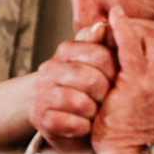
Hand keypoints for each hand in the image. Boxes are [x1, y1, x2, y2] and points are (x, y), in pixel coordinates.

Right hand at [30, 21, 116, 151]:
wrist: (68, 120)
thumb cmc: (90, 90)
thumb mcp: (100, 66)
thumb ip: (103, 46)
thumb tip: (103, 26)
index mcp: (66, 51)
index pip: (100, 54)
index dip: (115, 72)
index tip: (116, 81)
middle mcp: (49, 68)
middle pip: (91, 79)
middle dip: (104, 95)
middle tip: (105, 101)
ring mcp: (40, 93)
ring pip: (78, 102)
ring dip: (92, 112)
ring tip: (94, 114)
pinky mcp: (38, 117)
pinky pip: (67, 122)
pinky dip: (80, 128)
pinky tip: (83, 126)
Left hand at [90, 7, 153, 153]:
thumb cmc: (138, 133)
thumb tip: (145, 57)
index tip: (138, 29)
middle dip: (142, 24)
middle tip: (122, 24)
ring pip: (149, 35)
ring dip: (130, 25)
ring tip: (114, 25)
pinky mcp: (138, 81)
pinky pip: (130, 43)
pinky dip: (121, 27)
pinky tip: (111, 20)